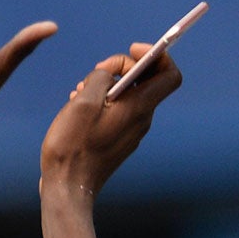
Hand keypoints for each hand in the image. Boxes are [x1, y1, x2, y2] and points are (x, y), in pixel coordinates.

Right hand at [39, 45, 182, 203]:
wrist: (69, 189)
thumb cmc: (73, 146)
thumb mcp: (82, 101)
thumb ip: (100, 77)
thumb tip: (107, 73)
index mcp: (139, 108)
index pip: (169, 74)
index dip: (156, 54)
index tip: (131, 49)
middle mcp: (142, 119)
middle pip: (146, 80)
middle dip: (122, 67)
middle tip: (95, 71)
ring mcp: (132, 131)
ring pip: (129, 93)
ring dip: (107, 84)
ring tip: (79, 92)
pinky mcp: (119, 139)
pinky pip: (119, 110)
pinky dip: (103, 101)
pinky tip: (78, 107)